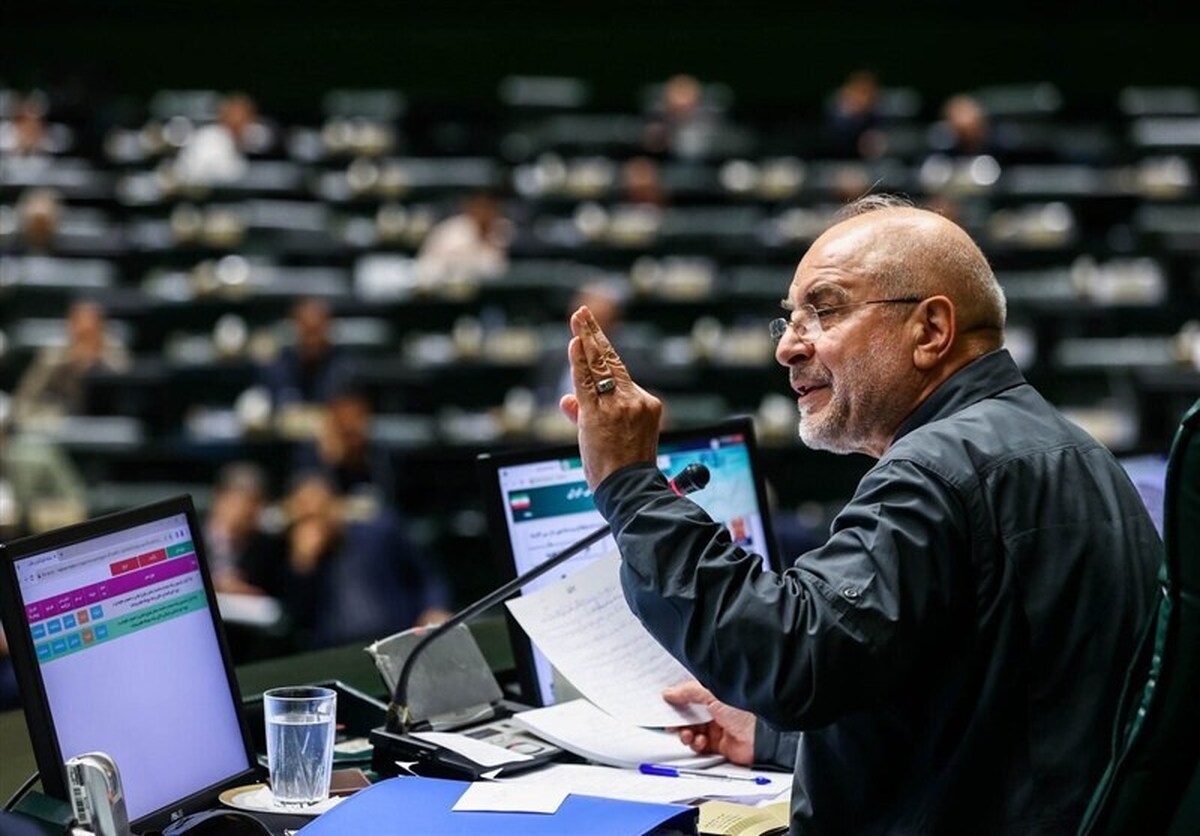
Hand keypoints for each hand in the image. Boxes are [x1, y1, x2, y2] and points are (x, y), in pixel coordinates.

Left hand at [559, 305, 662, 488]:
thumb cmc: (623, 470)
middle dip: (595, 334)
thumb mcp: (612, 437)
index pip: (618, 373)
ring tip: (578, 318)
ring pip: (599, 368)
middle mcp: (634, 400)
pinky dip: (579, 361)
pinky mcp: (599, 414)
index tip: (592, 334)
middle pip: (611, 361)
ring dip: (587, 339)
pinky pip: (586, 382)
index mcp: (645, 405)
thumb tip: (567, 399)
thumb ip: (587, 414)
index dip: (603, 351)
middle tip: (583, 313)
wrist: (631, 489)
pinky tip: (574, 343)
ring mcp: (618, 405)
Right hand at [663, 680, 756, 765]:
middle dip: (677, 719)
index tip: (665, 703)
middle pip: (688, 715)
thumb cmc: (745, 710)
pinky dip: (696, 744)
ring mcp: (716, 728)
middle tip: (670, 722)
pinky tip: (700, 741)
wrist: (761, 735)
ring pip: (691, 731)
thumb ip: (689, 692)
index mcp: (714, 694)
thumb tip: (669, 692)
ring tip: (687, 734)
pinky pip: (699, 746)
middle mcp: (714, 710)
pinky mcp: (718, 745)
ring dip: (685, 733)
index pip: (690, 695)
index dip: (677, 699)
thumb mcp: (712, 694)